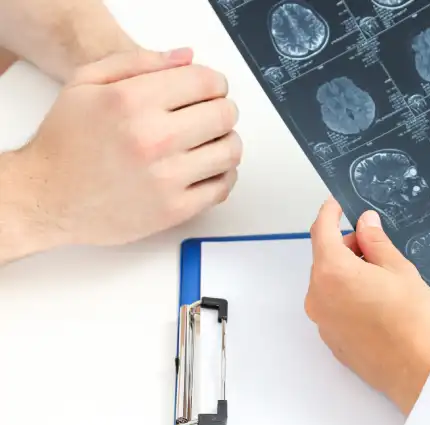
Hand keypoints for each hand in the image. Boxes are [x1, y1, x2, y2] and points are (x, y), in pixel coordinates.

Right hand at [15, 48, 240, 247]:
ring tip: (208, 142)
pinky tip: (206, 168)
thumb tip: (188, 58)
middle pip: (225, 114)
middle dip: (222, 109)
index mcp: (133, 102)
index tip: (209, 89)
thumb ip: (140, 62)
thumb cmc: (66, 142)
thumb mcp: (87, 82)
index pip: (206, 82)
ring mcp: (166, 178)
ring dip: (226, 141)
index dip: (214, 83)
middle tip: (209, 115)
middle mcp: (153, 139)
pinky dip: (223, 175)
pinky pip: (222, 187)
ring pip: (231, 150)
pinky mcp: (174, 210)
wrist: (47, 197)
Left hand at [304, 197, 429, 414]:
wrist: (418, 372)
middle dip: (347, 247)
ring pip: (329, 284)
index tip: (336, 204)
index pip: (321, 230)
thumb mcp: (399, 270)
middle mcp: (318, 296)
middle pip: (325, 259)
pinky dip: (348, 297)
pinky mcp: (331, 340)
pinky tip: (376, 304)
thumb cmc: (413, 320)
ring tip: (382, 280)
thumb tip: (365, 223)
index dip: (329, 212)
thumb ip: (376, 242)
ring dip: (348, 273)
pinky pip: (333, 307)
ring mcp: (322, 321)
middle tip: (376, 247)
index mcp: (332, 272)